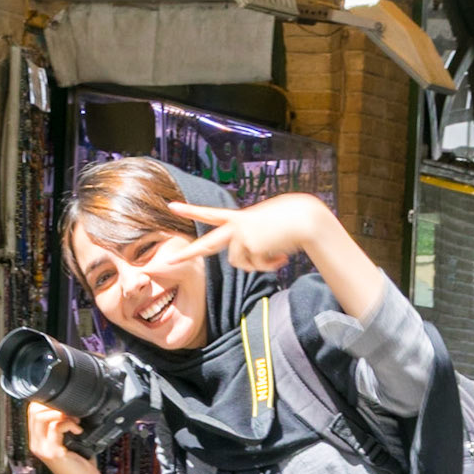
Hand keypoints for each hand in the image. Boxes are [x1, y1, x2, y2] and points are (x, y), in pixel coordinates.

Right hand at [27, 399, 137, 473]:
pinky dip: (69, 424)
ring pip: (42, 417)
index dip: (46, 402)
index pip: (32, 413)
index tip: (63, 404)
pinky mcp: (52, 452)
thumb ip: (63, 428)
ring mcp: (42, 449)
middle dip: (54, 406)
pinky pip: (56, 427)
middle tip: (70, 412)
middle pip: (34, 412)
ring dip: (62, 414)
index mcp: (38, 441)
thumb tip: (68, 409)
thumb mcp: (69, 443)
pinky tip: (78, 430)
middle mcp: (36, 445)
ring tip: (75, 421)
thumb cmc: (80, 467)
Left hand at [166, 192, 384, 321]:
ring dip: (259, 263)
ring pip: (241, 263)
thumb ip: (252, 237)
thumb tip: (248, 258)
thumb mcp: (266, 226)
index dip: (190, 211)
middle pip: (207, 245)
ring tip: (276, 250)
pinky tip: (280, 254)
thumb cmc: (292, 219)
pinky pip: (255, 267)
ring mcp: (242, 237)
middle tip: (168, 263)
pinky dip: (269, 265)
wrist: (305, 219)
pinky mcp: (250, 247)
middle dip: (187, 255)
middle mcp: (236, 227)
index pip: (210, 214)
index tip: (172, 207)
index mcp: (239, 217)